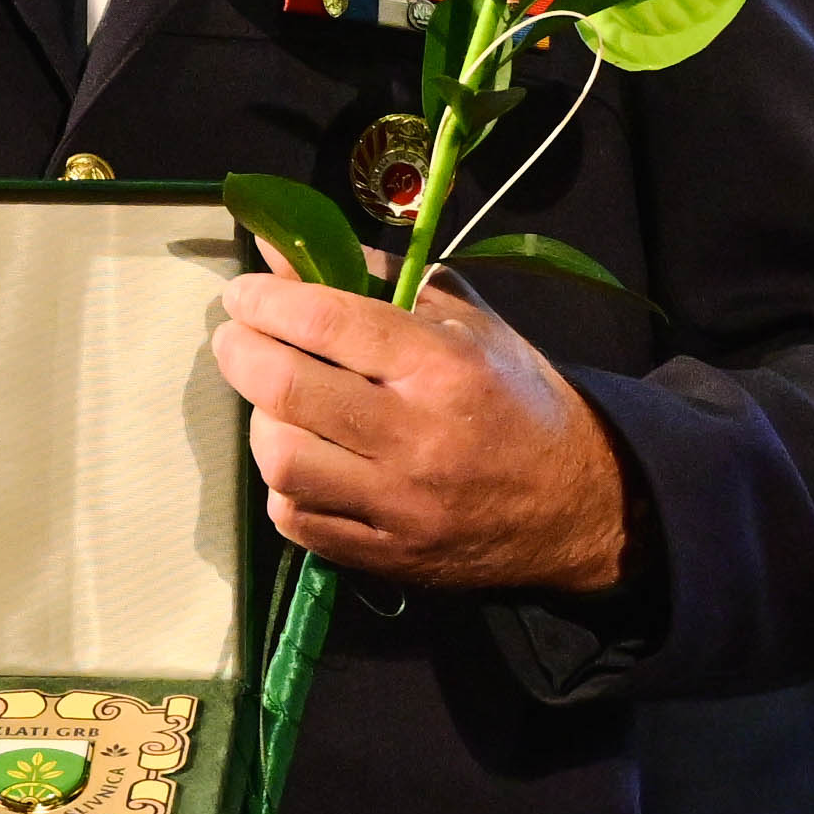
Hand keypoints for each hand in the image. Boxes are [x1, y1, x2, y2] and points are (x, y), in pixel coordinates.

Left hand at [208, 274, 629, 590]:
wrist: (576, 504)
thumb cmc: (516, 398)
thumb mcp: (467, 322)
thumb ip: (375, 281)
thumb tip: (282, 257)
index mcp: (443, 366)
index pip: (326, 320)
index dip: (264, 300)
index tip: (243, 294)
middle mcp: (418, 436)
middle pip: (287, 388)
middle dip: (240, 352)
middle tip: (237, 339)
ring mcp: (400, 504)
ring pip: (282, 460)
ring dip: (263, 422)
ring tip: (276, 404)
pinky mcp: (388, 556)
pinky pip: (298, 520)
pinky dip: (285, 485)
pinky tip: (305, 461)